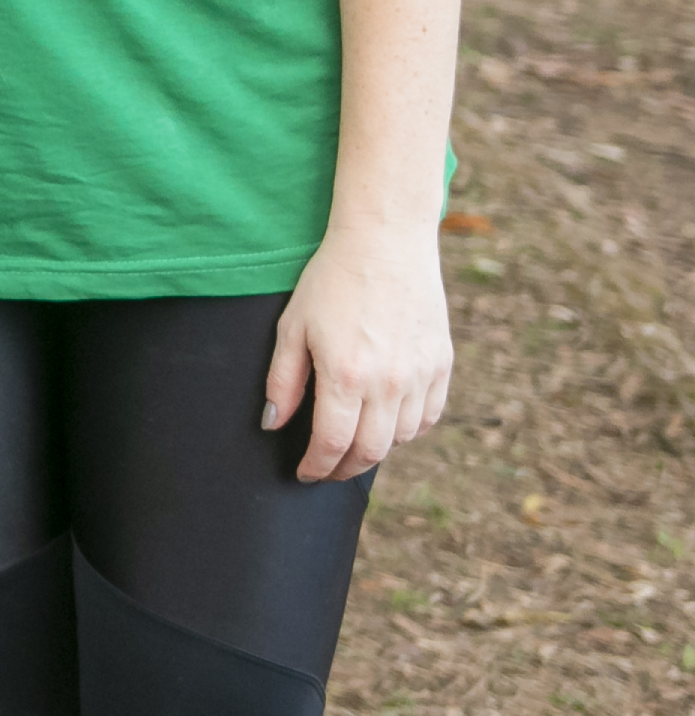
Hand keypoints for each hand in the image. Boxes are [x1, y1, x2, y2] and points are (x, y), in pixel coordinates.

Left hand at [264, 212, 454, 483]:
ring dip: (375, 450)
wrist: (385, 243)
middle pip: (370, 451)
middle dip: (344, 469)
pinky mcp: (442, 365)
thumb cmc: (331, 282)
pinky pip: (429, 416)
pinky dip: (408, 430)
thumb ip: (283, 382)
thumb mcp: (292, 327)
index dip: (316, 466)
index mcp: (346, 376)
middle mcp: (389, 383)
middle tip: (326, 469)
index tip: (304, 473)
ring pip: (401, 438)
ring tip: (352, 446)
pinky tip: (388, 426)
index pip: (332, 444)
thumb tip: (274, 425)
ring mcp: (420, 375)